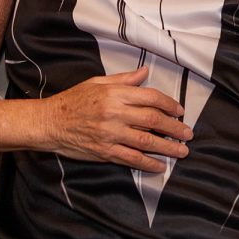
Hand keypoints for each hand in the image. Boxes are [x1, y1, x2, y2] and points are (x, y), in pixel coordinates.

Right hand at [43, 67, 193, 173]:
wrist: (50, 122)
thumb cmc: (73, 100)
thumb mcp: (97, 83)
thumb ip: (124, 80)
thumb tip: (145, 73)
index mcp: (114, 94)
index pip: (150, 97)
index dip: (169, 104)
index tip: (180, 111)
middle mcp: (114, 113)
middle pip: (153, 120)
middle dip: (174, 128)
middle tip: (188, 134)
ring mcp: (110, 134)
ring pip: (146, 141)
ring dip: (167, 147)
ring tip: (182, 151)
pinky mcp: (105, 151)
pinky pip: (131, 159)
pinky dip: (148, 163)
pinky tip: (160, 166)